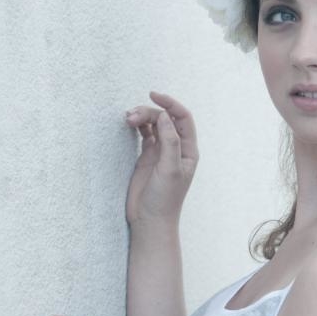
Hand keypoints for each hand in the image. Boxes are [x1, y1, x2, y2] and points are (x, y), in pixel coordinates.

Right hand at [125, 91, 198, 226]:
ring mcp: (161, 152)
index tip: (153, 95)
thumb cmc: (164, 199)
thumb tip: (165, 116)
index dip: (170, 104)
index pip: (183, 118)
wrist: (150, 220)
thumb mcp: (170, 169)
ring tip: (127, 119)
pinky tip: (129, 124)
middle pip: (165, 119)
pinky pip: (144, 134)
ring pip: (154, 124)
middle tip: (131, 117)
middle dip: (150, 112)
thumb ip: (169, 142)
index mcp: (188, 151)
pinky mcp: (147, 157)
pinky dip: (137, 126)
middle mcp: (177, 149)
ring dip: (142, 117)